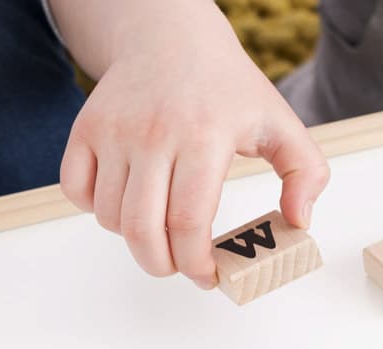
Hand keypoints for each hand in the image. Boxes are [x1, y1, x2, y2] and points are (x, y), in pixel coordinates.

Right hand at [57, 6, 328, 289]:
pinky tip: (125, 202)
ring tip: (159, 226)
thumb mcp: (279, 121)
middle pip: (142, 230)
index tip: (208, 276)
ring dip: (134, 238)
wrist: (170, 37)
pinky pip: (77, 192)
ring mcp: (114, 132)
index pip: (188, 222)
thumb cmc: (225, 86)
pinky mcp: (86, 130)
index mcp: (204, 137)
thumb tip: (297, 222)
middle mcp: (154, 134)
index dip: (196, 263)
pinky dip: (96, 210)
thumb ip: (305, 173)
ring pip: (110, 218)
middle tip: (179, 266)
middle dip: (162, 265)